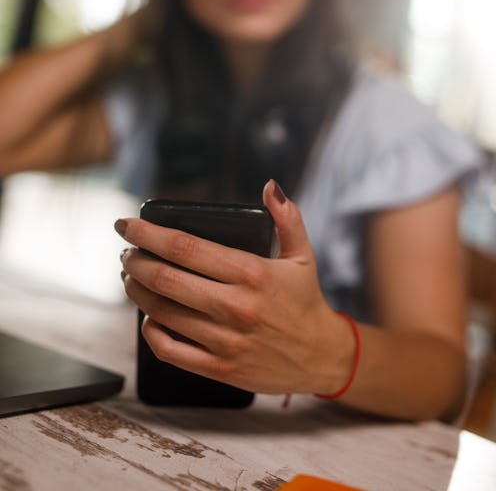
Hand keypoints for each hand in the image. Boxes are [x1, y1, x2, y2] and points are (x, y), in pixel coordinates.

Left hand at [116, 180, 354, 395]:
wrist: (322, 357)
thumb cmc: (306, 301)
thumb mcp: (302, 254)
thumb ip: (286, 217)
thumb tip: (270, 186)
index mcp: (251, 273)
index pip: (185, 247)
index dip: (148, 233)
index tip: (126, 225)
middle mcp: (235, 306)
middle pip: (165, 278)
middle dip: (135, 261)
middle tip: (126, 253)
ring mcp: (225, 340)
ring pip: (161, 312)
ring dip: (137, 292)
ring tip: (131, 279)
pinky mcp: (220, 368)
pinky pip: (170, 350)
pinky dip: (150, 331)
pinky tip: (148, 317)